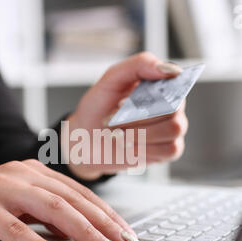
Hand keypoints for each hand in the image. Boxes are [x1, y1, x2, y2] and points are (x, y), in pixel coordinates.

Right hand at [0, 160, 142, 240]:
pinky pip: (17, 229)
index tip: (126, 232)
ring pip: (53, 209)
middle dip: (104, 224)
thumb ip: (48, 214)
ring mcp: (2, 187)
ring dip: (84, 232)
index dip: (106, 213)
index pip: (79, 193)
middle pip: (73, 200)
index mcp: (35, 172)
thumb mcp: (22, 205)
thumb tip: (79, 231)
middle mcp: (22, 174)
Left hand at [66, 52, 187, 179]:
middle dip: (139, 116)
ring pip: (173, 129)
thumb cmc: (98, 110)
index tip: (126, 101)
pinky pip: (170, 149)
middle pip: (174, 108)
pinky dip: (145, 148)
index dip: (154, 93)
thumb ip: (139, 65)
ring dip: (140, 132)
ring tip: (119, 132)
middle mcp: (169, 106)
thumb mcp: (111, 80)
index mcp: (159, 85)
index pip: (177, 82)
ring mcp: (170, 129)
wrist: (86, 140)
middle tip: (115, 119)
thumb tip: (168, 69)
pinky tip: (130, 145)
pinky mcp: (166, 151)